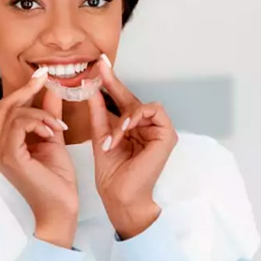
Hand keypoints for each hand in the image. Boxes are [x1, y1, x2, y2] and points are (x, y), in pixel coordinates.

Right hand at [0, 70, 77, 247]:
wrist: (60, 208)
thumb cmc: (56, 180)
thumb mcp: (53, 138)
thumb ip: (49, 115)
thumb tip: (51, 90)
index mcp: (3, 143)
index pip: (7, 109)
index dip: (24, 89)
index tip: (42, 75)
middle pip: (5, 106)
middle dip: (28, 90)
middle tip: (46, 79)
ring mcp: (0, 152)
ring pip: (14, 113)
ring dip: (40, 113)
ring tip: (57, 126)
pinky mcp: (10, 156)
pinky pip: (19, 124)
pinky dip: (38, 121)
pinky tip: (52, 132)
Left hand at [87, 56, 177, 239]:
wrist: (119, 195)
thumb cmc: (112, 172)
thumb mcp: (101, 135)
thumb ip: (99, 112)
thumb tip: (92, 88)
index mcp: (131, 127)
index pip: (121, 100)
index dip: (110, 82)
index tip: (99, 65)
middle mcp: (146, 126)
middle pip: (131, 98)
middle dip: (114, 83)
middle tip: (100, 67)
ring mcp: (158, 130)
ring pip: (141, 104)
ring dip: (124, 117)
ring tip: (114, 136)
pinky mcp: (167, 134)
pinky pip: (153, 111)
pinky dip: (136, 118)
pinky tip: (126, 128)